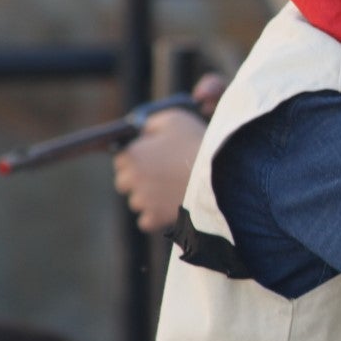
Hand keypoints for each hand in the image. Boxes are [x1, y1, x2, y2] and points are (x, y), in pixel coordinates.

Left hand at [112, 75, 225, 232]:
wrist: (220, 173)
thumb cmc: (197, 143)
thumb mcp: (174, 119)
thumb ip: (151, 123)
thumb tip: (141, 132)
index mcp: (133, 153)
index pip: (121, 159)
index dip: (138, 158)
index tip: (153, 160)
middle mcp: (131, 178)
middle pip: (123, 182)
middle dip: (138, 179)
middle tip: (161, 176)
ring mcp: (142, 200)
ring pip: (136, 202)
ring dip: (148, 198)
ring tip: (171, 191)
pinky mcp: (155, 218)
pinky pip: (146, 221)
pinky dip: (155, 217)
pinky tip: (169, 207)